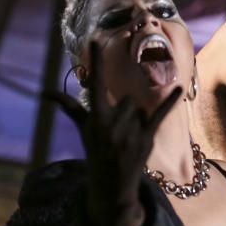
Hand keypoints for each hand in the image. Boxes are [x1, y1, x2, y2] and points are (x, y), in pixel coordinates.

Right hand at [45, 41, 180, 225]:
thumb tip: (46, 93)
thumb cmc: (96, 152)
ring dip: (138, 121)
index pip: (95, 83)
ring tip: (129, 140)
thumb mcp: (83, 130)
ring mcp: (129, 131)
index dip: (95, 62)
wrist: (111, 185)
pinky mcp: (146, 138)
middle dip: (126, 113)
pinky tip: (179, 89)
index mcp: (95, 118)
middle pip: (128, 100)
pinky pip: (160, 114)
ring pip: (141, 109)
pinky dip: (170, 102)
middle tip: (119, 134)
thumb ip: (69, 107)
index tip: (95, 40)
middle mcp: (111, 123)